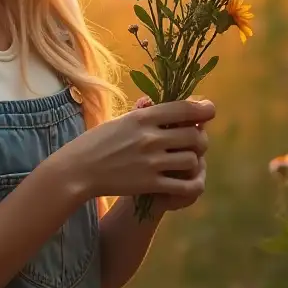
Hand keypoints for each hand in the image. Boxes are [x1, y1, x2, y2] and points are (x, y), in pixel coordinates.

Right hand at [56, 93, 213, 201]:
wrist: (78, 170)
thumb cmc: (96, 142)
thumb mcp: (120, 121)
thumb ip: (144, 114)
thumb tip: (162, 103)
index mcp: (142, 118)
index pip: (183, 108)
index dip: (203, 108)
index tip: (210, 110)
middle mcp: (149, 138)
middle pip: (194, 135)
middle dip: (201, 138)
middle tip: (196, 140)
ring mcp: (151, 162)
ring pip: (192, 159)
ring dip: (194, 160)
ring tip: (186, 161)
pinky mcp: (149, 184)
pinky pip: (184, 185)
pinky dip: (191, 184)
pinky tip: (187, 182)